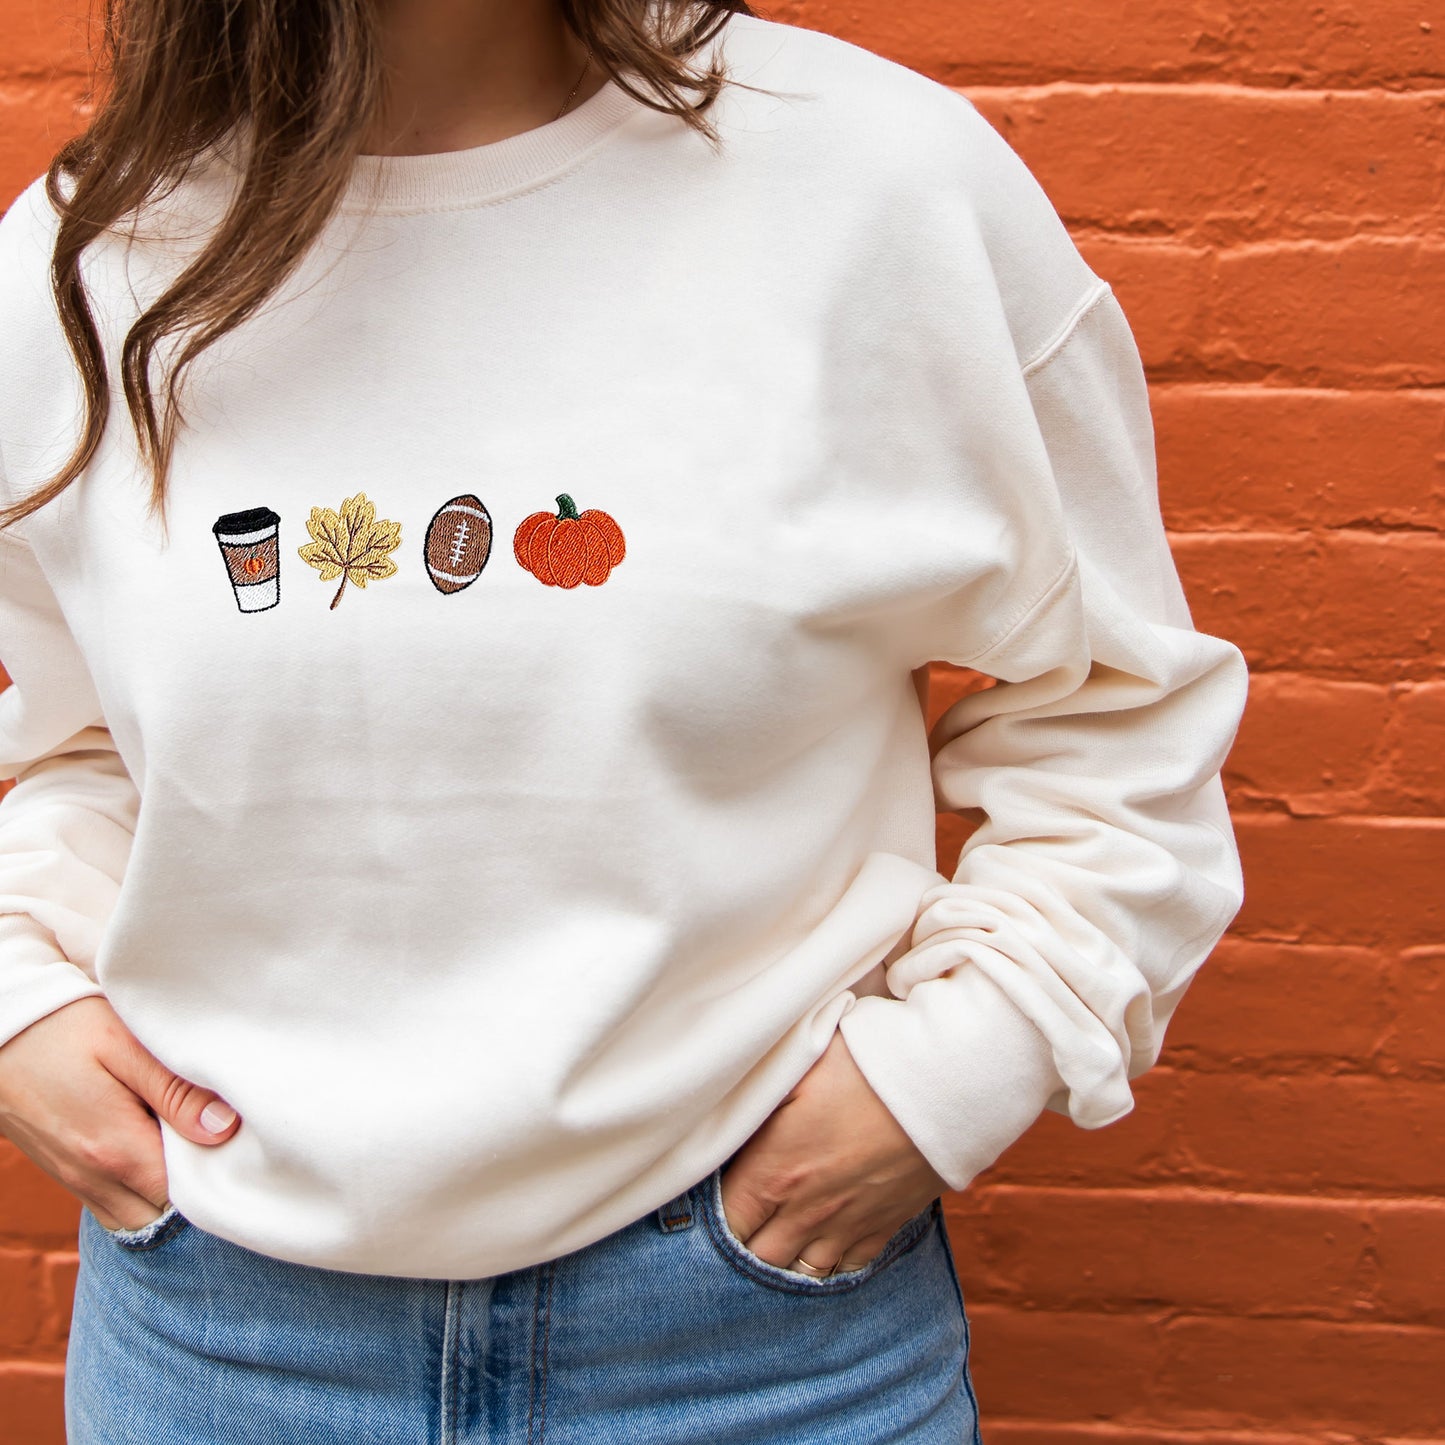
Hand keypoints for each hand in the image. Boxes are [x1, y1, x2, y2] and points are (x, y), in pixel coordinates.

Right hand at [0, 995, 240, 1230]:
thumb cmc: (65, 1029)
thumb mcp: (126, 1047)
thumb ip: (175, 1091)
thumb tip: (224, 1129)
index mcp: (115, 1151)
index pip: (187, 1195)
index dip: (220, 1174)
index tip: (240, 1144)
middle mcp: (93, 1179)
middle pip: (164, 1214)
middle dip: (197, 1191)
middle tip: (220, 1145)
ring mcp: (76, 1180)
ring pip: (137, 1215)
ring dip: (167, 1192)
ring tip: (189, 1146)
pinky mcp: (66, 1172)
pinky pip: (113, 1204)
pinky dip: (140, 1189)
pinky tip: (157, 1148)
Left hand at [720, 1029, 949, 1274]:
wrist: (943, 1081)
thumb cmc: (865, 1063)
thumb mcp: (794, 1069)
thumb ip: (753, 1102)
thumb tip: (717, 1119)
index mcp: (775, 1171)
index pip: (724, 1222)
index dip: (706, 1220)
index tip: (699, 1207)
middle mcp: (808, 1210)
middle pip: (758, 1258)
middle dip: (740, 1247)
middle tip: (735, 1224)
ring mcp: (849, 1223)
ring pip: (802, 1272)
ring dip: (782, 1261)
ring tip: (773, 1242)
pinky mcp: (886, 1224)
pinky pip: (848, 1267)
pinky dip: (829, 1266)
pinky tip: (820, 1249)